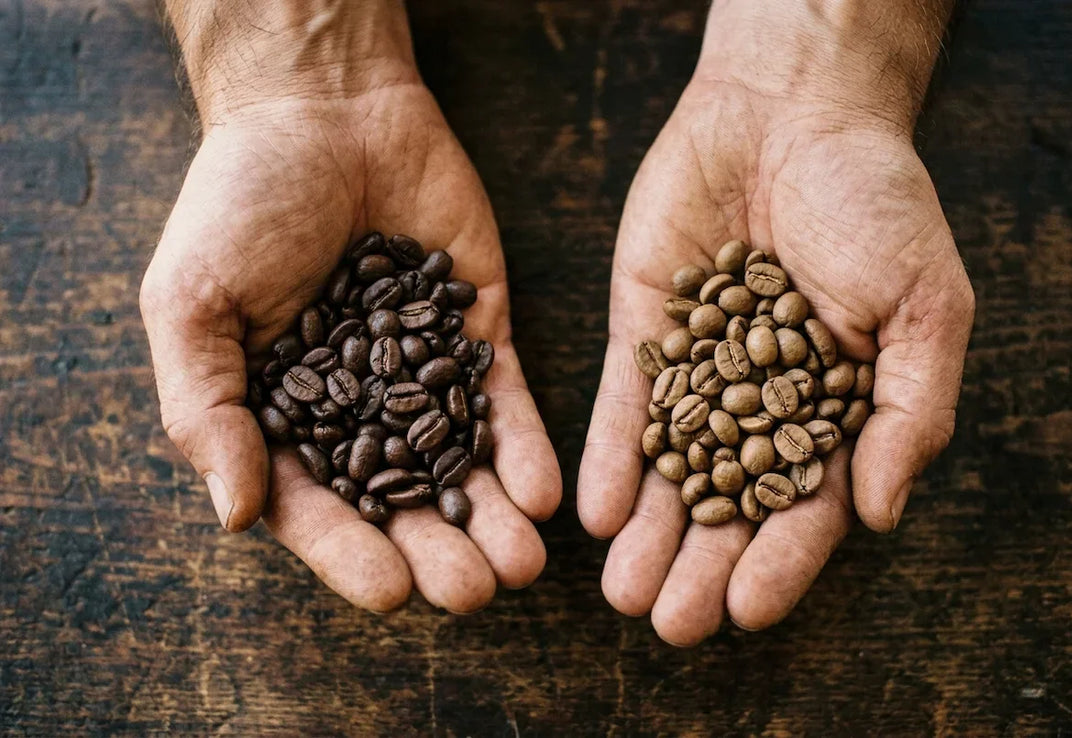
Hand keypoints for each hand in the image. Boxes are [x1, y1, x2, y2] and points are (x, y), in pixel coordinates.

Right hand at [140, 3, 560, 612]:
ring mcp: (424, 377)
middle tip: (475, 591)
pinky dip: (525, 447)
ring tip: (525, 562)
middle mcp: (358, 412)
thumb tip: (233, 513)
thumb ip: (203, 407)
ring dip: (494, 518)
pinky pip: (506, 401)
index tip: (392, 591)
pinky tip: (544, 493)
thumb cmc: (239, 205)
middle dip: (439, 549)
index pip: (315, 507)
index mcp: (283, 418)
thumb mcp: (192, 301)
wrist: (325, 111)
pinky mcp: (479, 336)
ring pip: (462, 465)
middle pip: (402, 500)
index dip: (349, 553)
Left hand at [578, 0, 973, 641]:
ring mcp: (697, 373)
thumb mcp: (925, 303)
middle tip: (670, 623)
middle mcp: (760, 405)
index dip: (780, 560)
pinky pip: (623, 407)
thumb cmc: (876, 202)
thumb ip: (908, 409)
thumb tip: (879, 515)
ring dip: (647, 532)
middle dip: (700, 565)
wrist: (790, 114)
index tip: (749, 610)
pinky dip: (609, 457)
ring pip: (670, 469)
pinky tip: (594, 511)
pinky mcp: (642, 337)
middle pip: (728, 503)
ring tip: (622, 590)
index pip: (807, 504)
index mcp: (834, 409)